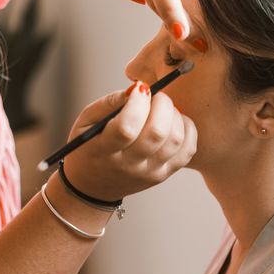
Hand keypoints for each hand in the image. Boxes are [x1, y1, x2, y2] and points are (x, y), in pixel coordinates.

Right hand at [63, 81, 196, 200]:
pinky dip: (187, 129)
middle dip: (161, 104)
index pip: (127, 128)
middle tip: (155, 95)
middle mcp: (128, 165)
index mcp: (103, 151)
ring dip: (174, 115)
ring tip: (162, 108)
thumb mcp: (85, 122)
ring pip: (175, 140)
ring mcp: (149, 172)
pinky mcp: (164, 174)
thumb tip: (137, 89)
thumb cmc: (88, 145)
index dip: (137, 103)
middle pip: (157, 133)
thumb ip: (108, 103)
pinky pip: (188, 150)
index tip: (139, 88)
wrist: (93, 185)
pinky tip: (173, 122)